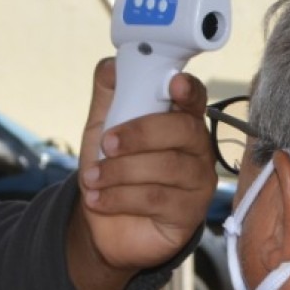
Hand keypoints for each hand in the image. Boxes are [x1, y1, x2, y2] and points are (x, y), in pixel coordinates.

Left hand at [76, 58, 216, 274]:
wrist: (106, 226)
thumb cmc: (113, 171)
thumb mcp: (102, 129)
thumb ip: (110, 96)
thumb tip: (112, 63)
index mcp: (179, 121)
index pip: (193, 98)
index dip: (187, 90)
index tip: (173, 84)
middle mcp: (196, 149)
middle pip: (183, 130)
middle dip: (140, 133)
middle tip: (107, 142)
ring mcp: (197, 182)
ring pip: (167, 167)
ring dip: (121, 171)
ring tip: (92, 178)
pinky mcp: (189, 214)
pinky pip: (157, 200)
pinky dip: (119, 197)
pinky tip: (98, 200)